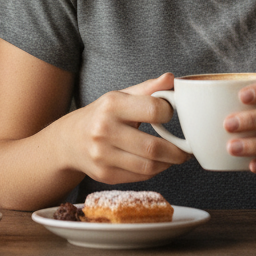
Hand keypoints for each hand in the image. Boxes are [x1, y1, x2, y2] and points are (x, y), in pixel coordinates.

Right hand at [62, 73, 188, 184]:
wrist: (69, 140)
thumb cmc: (101, 114)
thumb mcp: (120, 96)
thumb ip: (148, 88)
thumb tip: (171, 78)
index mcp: (112, 105)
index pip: (153, 109)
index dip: (169, 113)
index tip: (172, 115)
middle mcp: (104, 130)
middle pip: (153, 147)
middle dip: (176, 151)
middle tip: (185, 150)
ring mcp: (103, 155)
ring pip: (148, 167)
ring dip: (168, 164)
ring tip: (174, 157)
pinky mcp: (105, 175)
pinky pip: (140, 177)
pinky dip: (154, 171)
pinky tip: (156, 163)